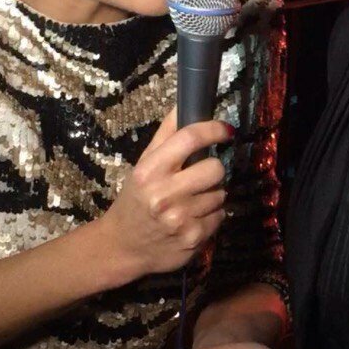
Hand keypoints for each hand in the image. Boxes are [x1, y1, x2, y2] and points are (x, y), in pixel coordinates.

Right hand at [101, 109, 232, 281]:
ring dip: (211, 195)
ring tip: (191, 202)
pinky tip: (192, 219)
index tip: (225, 130)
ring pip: (220, 194)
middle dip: (212, 171)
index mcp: (150, 171)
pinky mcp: (194, 238)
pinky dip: (211, 216)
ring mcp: (180, 219)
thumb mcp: (143, 165)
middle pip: (215, 168)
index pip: (189, 138)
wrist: (123, 246)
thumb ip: (166, 135)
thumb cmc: (135, 200)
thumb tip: (185, 102)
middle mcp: (164, 195)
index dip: (213, 129)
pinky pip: (221, 216)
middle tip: (199, 178)